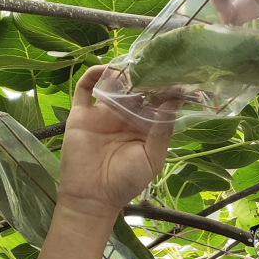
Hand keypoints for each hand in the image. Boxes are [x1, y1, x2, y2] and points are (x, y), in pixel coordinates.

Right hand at [57, 65, 177, 220]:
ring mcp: (103, 113)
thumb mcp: (152, 157)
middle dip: (146, 75)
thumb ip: (162, 130)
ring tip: (134, 63)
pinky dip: (93, 75)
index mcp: (145, 126)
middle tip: (156, 60)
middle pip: (137, 88)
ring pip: (114, 84)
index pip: (157, 101)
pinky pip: (85, 88)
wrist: (92, 197)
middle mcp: (126, 116)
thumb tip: (174, 100)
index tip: (176, 74)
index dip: (166, 88)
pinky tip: (105, 69)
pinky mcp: (82, 113)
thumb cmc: (126, 181)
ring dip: (123, 73)